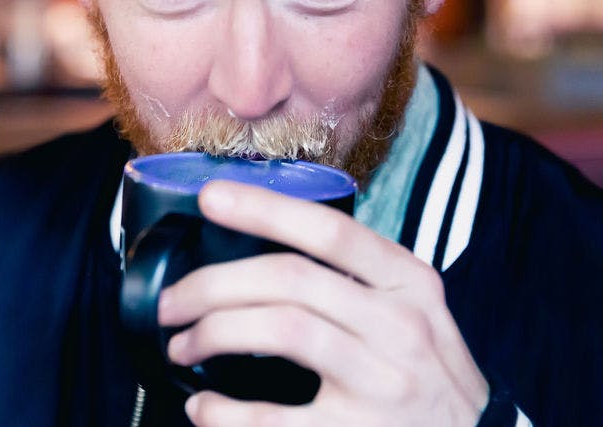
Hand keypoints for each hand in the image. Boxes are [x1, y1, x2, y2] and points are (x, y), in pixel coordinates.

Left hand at [157, 180, 489, 426]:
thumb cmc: (431, 376)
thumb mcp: (416, 312)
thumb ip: (360, 280)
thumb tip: (265, 248)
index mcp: (409, 283)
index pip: (331, 230)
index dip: (265, 208)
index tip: (210, 198)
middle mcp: (400, 326)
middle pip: (290, 279)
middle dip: (213, 284)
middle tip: (172, 302)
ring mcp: (382, 383)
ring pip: (280, 330)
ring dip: (212, 333)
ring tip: (182, 346)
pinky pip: (274, 418)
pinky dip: (225, 413)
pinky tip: (204, 408)